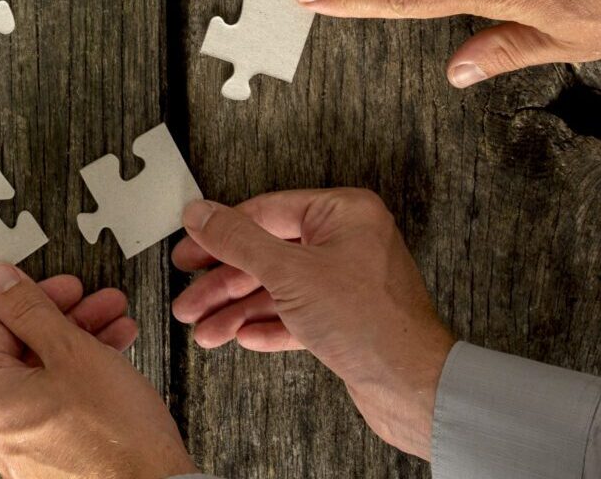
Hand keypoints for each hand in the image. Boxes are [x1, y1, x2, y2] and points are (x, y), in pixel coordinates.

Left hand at [0, 265, 187, 478]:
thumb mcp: (71, 350)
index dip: (39, 299)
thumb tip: (2, 283)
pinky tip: (113, 361)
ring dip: (82, 345)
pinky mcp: (50, 460)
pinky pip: (58, 407)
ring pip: (47, 379)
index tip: (65, 288)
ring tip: (116, 328)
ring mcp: (22, 449)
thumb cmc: (114, 435)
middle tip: (97, 304)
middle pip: (26, 353)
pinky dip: (83, 380)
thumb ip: (31, 310)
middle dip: (69, 321)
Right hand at [171, 191, 454, 458]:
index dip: (220, 234)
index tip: (189, 250)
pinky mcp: (347, 319)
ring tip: (205, 331)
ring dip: (237, 311)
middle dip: (224, 284)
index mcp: (342, 214)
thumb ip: (238, 240)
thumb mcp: (288, 273)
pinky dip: (267, 326)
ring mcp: (347, 282)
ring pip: (278, 289)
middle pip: (267, 255)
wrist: (411, 386)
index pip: (265, 213)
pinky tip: (242, 337)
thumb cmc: (369, 323)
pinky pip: (296, 315)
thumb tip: (201, 213)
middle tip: (189, 300)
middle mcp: (347, 242)